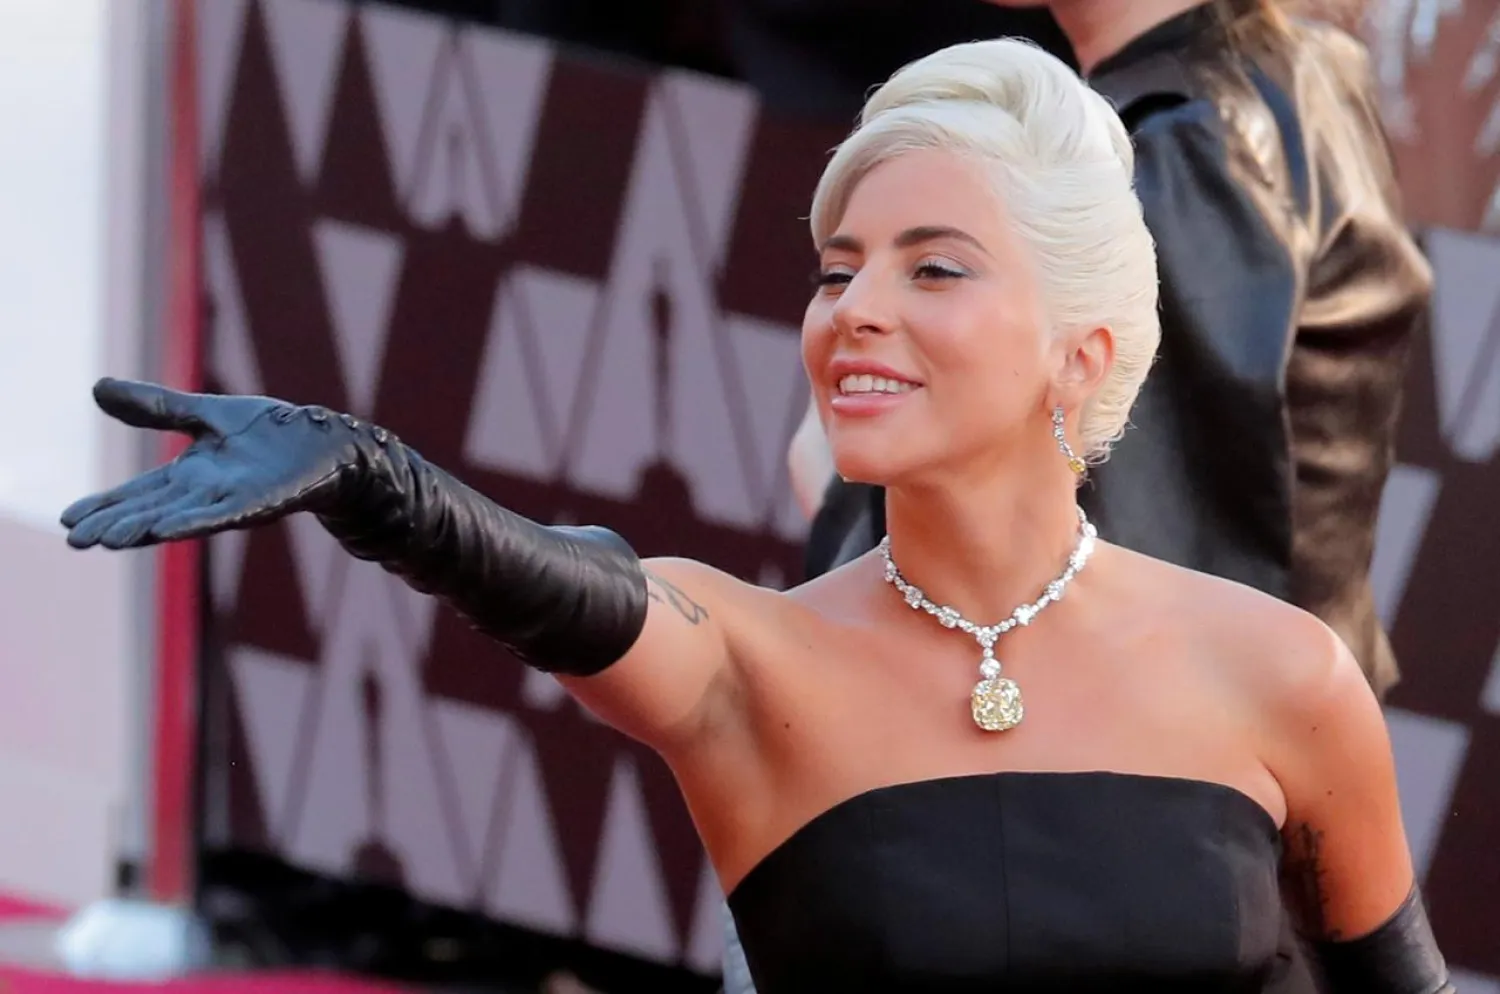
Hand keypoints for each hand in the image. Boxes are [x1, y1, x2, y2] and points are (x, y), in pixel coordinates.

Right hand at [61, 378, 377, 549]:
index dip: (104, 506)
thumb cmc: (272, 432)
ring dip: (144, 528)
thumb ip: (157, 408)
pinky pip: (222, 513)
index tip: (68, 521)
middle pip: (150, 511)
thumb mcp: (205, 414)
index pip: (137, 493)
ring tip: (109, 540)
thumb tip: (97, 388)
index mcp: (189, 475)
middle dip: (113, 524)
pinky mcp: (260, 501)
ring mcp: (231, 500)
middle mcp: (204, 493)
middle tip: (75, 540)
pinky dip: (192, 520)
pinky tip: (165, 529)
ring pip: (179, 517)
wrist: (326, 443)